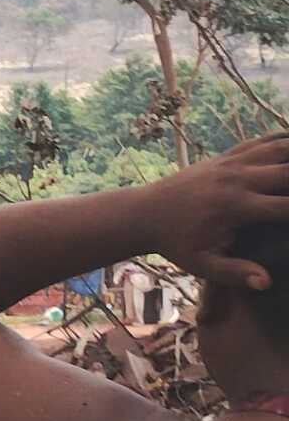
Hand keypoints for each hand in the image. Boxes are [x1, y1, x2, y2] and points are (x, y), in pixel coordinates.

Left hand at [145, 132, 288, 289]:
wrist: (144, 214)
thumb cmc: (176, 244)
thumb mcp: (200, 264)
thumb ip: (235, 273)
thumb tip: (267, 282)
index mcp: (235, 208)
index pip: (288, 206)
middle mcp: (237, 180)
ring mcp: (232, 163)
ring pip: (281, 148)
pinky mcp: (226, 155)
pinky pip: (263, 139)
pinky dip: (286, 137)